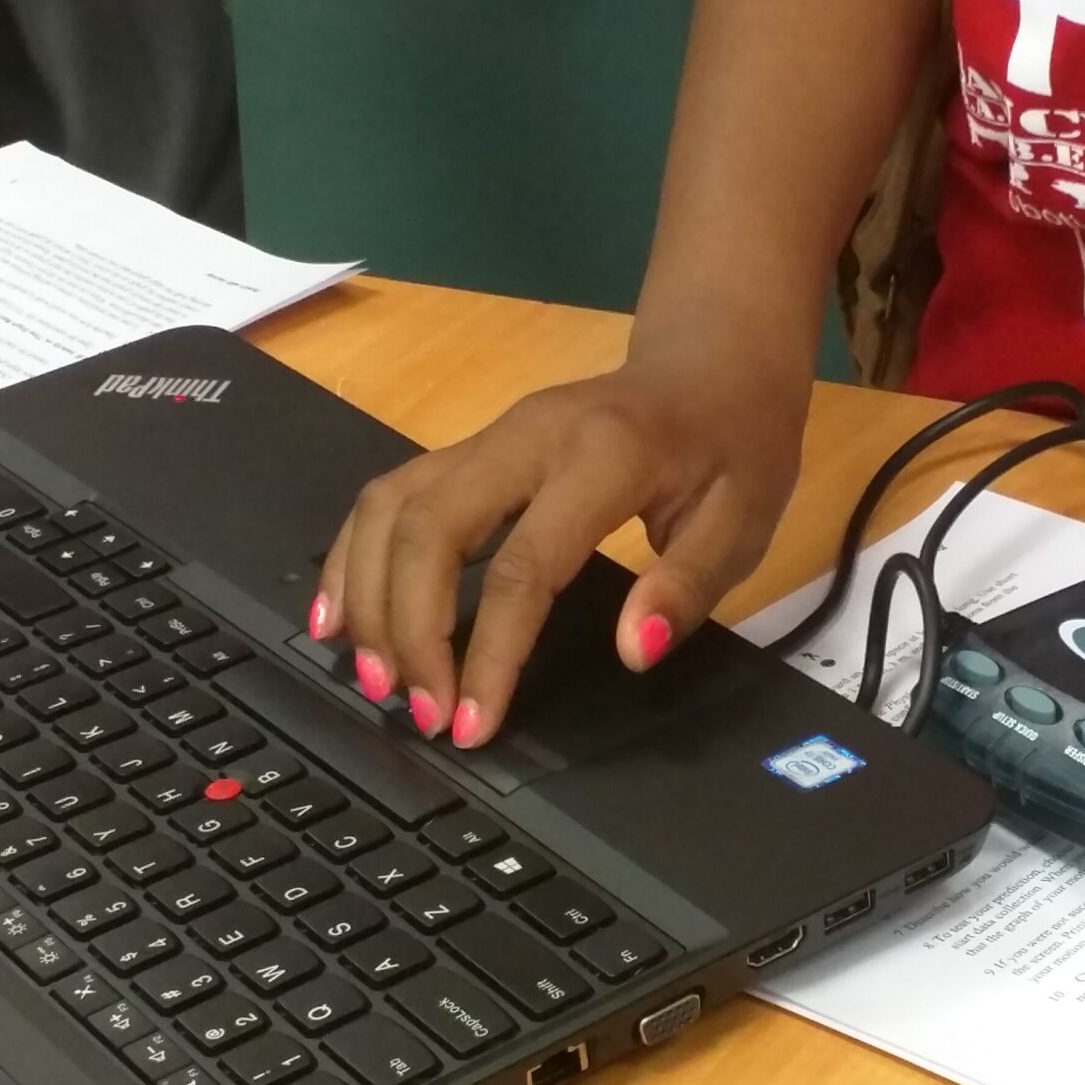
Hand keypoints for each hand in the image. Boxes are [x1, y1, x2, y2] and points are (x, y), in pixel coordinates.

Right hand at [313, 340, 809, 747]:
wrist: (714, 360)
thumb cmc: (736, 445)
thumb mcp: (745, 518)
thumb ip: (689, 584)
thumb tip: (634, 650)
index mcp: (603, 456)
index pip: (523, 565)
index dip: (490, 652)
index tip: (474, 724)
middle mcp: (527, 435)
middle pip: (427, 527)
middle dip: (408, 629)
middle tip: (417, 712)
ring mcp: (490, 435)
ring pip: (392, 505)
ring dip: (367, 596)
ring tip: (374, 681)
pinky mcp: (470, 448)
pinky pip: (391, 495)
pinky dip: (354, 555)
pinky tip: (339, 617)